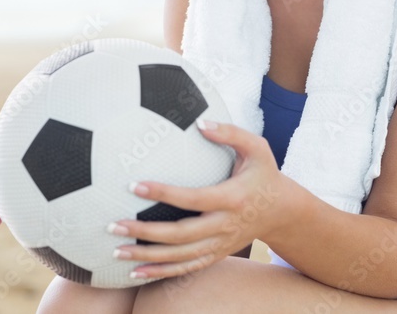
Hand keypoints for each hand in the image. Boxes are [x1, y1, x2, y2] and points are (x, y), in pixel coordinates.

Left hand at [107, 120, 286, 279]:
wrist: (283, 212)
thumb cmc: (264, 173)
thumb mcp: (258, 148)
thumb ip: (231, 133)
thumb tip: (200, 122)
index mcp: (231, 198)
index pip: (193, 198)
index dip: (164, 193)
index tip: (134, 186)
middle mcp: (224, 226)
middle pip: (180, 235)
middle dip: (145, 232)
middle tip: (113, 225)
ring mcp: (220, 244)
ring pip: (179, 257)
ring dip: (147, 256)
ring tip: (115, 251)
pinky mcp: (216, 255)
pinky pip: (186, 268)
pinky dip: (161, 272)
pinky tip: (135, 273)